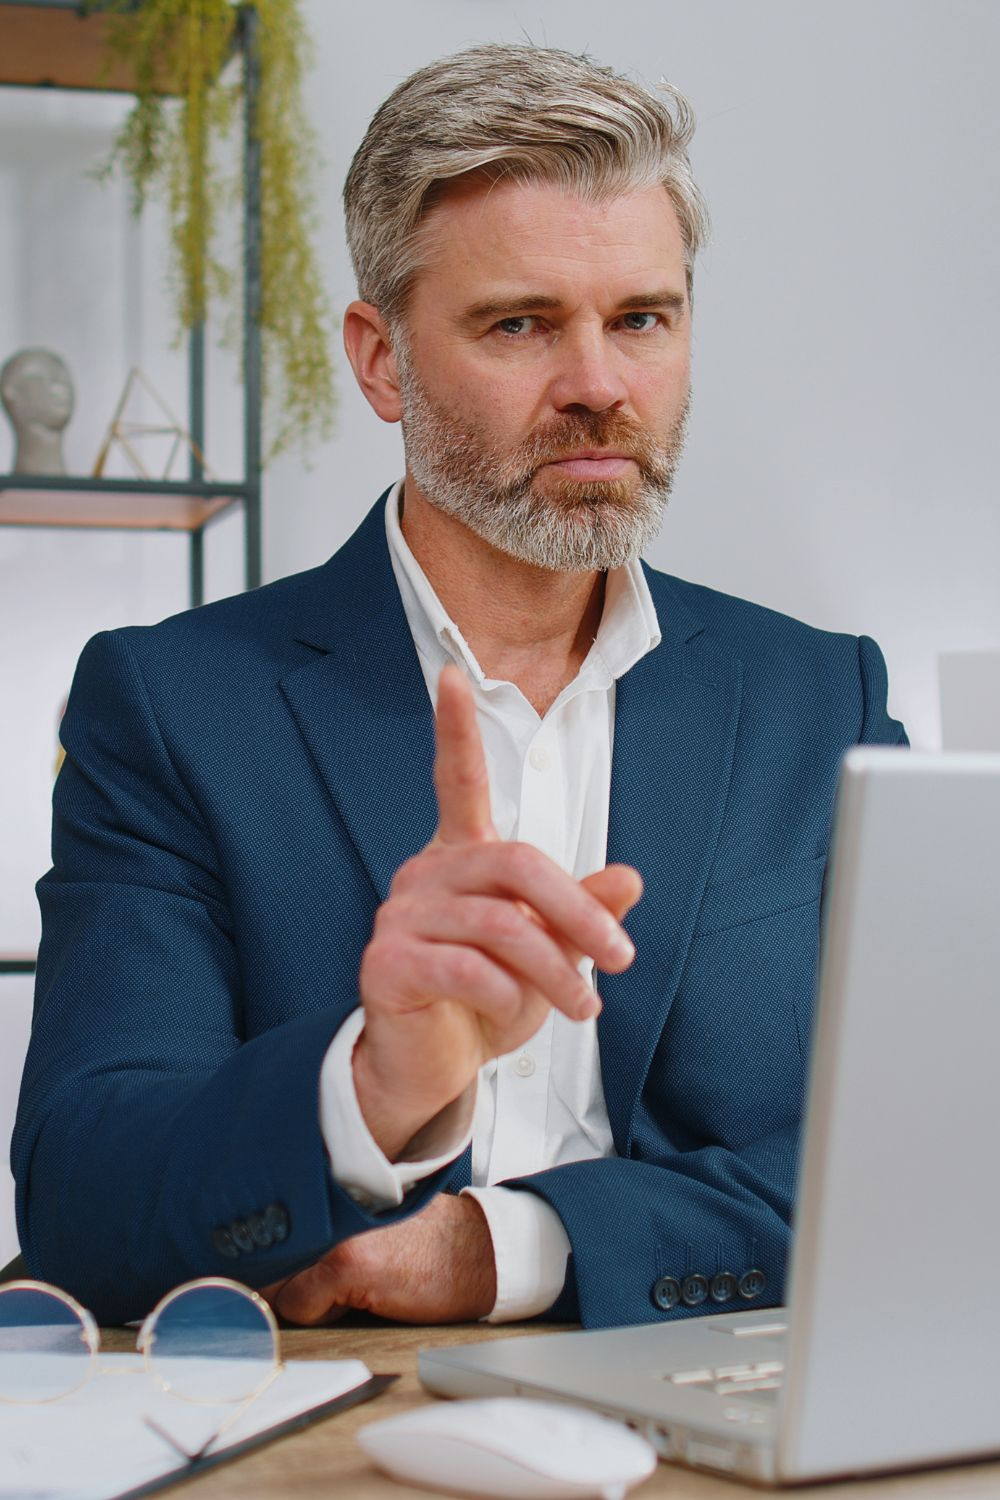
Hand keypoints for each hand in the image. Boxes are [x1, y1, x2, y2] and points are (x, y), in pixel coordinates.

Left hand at [261, 1194, 496, 1324]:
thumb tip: (273, 1248)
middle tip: (316, 1279)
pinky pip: (300, 1304)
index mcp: (335, 1181)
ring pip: (278, 1279)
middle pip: (267, 1247)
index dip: (266, 1243)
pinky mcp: (347, 1265)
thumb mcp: (373, 1215)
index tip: (255, 1258)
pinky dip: (322, 1313)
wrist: (481, 1252)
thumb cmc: (430, 1239)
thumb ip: (328, 1218)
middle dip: (279, 1272)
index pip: (272, 1213)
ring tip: (349, 1285)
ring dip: (302, 1293)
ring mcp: (336, 1230)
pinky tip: (361, 1298)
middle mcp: (331, 1198)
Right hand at [354, 664, 642, 1157]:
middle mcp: (426, 874)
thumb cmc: (488, 999)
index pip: (456, 779)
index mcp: (460, 856)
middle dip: (579, 910)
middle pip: (516, 862)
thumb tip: (630, 878)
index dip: (454, 728)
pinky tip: (517, 1011)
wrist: (434, 1067)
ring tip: (585, 1007)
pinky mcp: (386, 962)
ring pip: (499, 922)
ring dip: (556, 970)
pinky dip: (506, 993)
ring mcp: (400, 916)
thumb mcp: (547, 953)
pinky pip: (464, 967)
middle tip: (621, 956)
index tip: (452, 672)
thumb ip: (580, 913)